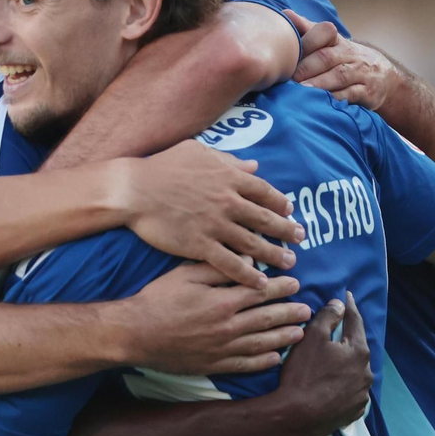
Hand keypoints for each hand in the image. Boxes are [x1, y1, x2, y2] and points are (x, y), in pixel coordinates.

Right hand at [121, 262, 309, 375]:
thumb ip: (218, 267)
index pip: (260, 292)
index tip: (296, 284)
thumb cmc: (157, 299)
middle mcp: (228, 327)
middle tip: (307, 309)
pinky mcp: (213, 365)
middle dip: (289, 313)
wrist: (135, 334)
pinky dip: (263, 361)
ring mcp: (222, 349)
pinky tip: (275, 357)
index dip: (281, 288)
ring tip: (299, 332)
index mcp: (223, 301)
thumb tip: (248, 262)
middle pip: (267, 319)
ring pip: (262, 343)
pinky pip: (245, 364)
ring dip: (283, 337)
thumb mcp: (184, 274)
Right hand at [122, 142, 303, 288]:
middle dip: (286, 230)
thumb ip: (228, 160)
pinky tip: (260, 283)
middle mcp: (228, 201)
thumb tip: (254, 165)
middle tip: (301, 239)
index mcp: (229, 178)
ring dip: (274, 254)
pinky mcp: (200, 245)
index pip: (265, 191)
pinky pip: (230, 263)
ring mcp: (216, 225)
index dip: (280, 203)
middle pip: (266, 219)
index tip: (290, 211)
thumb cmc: (162, 167)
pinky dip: (247, 274)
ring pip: (253, 243)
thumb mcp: (197, 152)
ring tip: (289, 263)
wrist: (133, 190)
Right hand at [273, 292, 371, 435]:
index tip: (347, 295)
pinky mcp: (355, 411)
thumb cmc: (303, 373)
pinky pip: (352, 391)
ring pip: (356, 371)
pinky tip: (333, 384)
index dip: (350, 306)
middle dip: (347, 338)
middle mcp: (367, 373)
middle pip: (357, 348)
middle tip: (334, 331)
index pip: (356, 321)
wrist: (296, 416)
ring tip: (332, 361)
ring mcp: (362, 395)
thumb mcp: (312, 337)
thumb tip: (340, 305)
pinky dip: (345, 384)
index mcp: (359, 352)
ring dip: (346, 364)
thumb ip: (328, 316)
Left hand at [284, 10, 402, 110]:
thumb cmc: (348, 60)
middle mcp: (351, 54)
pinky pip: (351, 94)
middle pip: (327, 57)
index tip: (288, 47)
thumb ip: (309, 31)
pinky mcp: (368, 92)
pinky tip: (322, 102)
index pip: (324, 33)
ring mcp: (361, 73)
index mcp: (339, 41)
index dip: (307, 39)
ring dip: (319, 83)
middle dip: (306, 67)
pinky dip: (336, 98)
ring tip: (301, 89)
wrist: (385, 78)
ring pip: (339, 76)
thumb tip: (285, 15)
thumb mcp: (333, 44)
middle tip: (288, 76)